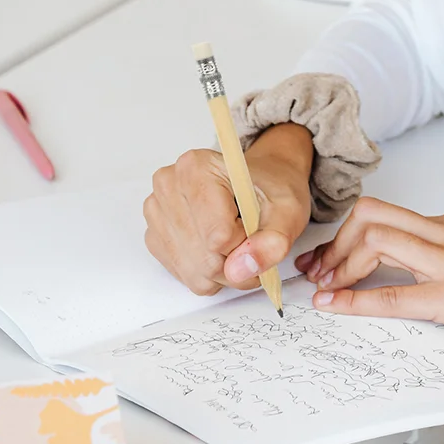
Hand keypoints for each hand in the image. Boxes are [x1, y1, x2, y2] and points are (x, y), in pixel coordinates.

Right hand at [144, 123, 312, 295]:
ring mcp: (157, 212)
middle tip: (253, 239)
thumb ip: (272, 242)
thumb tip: (241, 271)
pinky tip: (220, 248)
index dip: (246, 242)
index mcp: (197, 167)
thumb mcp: (287, 212)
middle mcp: (169, 185)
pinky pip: (186, 276)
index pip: (219, 236)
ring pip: (195, 272)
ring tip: (239, 242)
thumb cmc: (271, 190)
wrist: (260, 184)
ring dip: (225, 271)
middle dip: (237, 261)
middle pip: (205, 259)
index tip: (255, 225)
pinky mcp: (155, 236)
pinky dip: (210, 273)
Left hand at [294, 197, 443, 402]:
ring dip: (339, 265)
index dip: (348, 235)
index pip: (388, 214)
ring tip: (323, 290)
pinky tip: (336, 308)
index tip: (329, 259)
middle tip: (318, 273)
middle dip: (335, 243)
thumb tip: (411, 286)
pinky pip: (394, 295)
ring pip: (377, 240)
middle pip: (372, 216)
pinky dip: (356, 301)